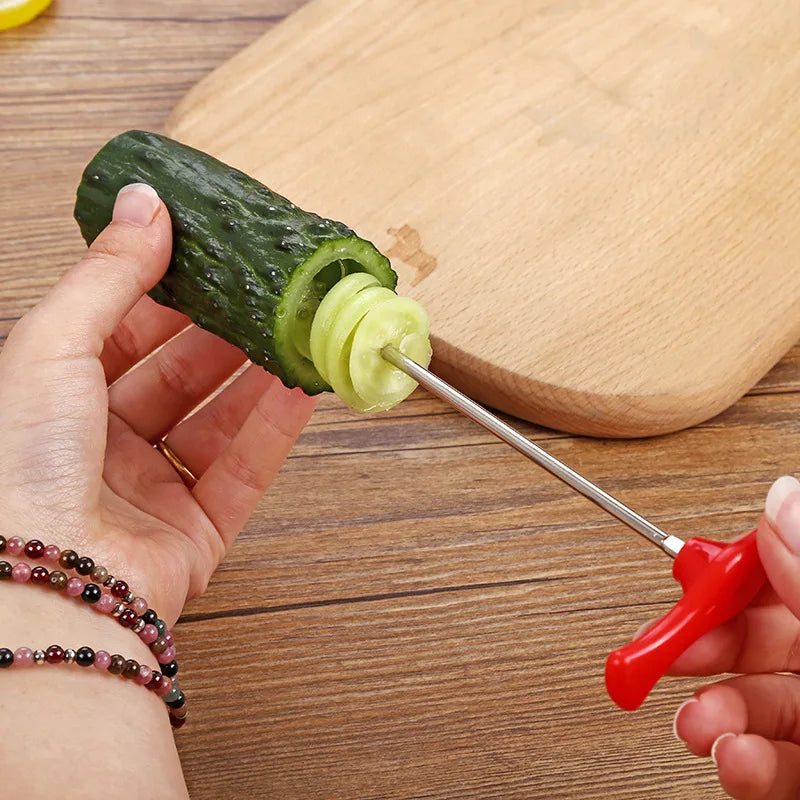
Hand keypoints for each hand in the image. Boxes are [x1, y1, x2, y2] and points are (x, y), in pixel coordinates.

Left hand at [0, 183, 315, 624]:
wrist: (43, 592)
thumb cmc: (18, 471)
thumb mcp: (53, 346)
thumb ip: (110, 274)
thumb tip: (146, 203)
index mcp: (55, 397)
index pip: (124, 327)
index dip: (169, 287)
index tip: (213, 252)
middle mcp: (101, 443)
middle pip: (179, 373)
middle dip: (226, 331)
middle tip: (267, 292)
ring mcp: (150, 490)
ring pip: (219, 420)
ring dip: (260, 376)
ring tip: (298, 333)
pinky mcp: (194, 533)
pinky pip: (243, 471)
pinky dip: (276, 430)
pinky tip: (301, 391)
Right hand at [667, 475, 799, 798]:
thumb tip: (783, 500)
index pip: (788, 572)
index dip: (735, 575)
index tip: (695, 586)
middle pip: (763, 638)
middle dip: (709, 650)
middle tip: (672, 655)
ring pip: (759, 705)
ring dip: (716, 715)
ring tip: (703, 728)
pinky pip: (773, 763)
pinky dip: (743, 764)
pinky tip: (736, 762)